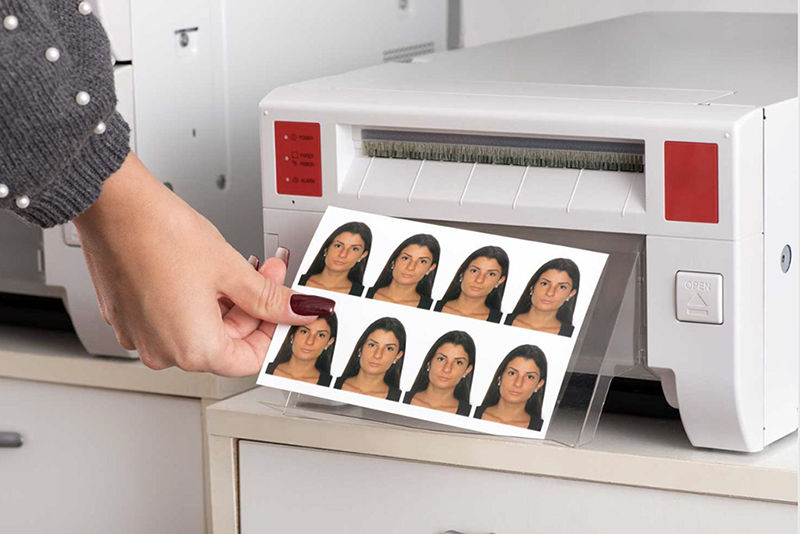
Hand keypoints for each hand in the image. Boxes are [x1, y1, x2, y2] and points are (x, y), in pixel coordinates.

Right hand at [73, 153, 333, 375]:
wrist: (113, 204)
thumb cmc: (160, 233)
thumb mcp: (231, 268)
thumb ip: (270, 298)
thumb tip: (300, 311)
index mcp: (191, 348)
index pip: (249, 359)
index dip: (274, 332)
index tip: (286, 311)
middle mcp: (162, 350)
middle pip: (226, 343)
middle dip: (254, 308)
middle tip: (269, 274)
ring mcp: (141, 335)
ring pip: (201, 329)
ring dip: (228, 301)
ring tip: (242, 267)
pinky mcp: (129, 317)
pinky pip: (174, 318)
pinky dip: (198, 300)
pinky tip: (209, 272)